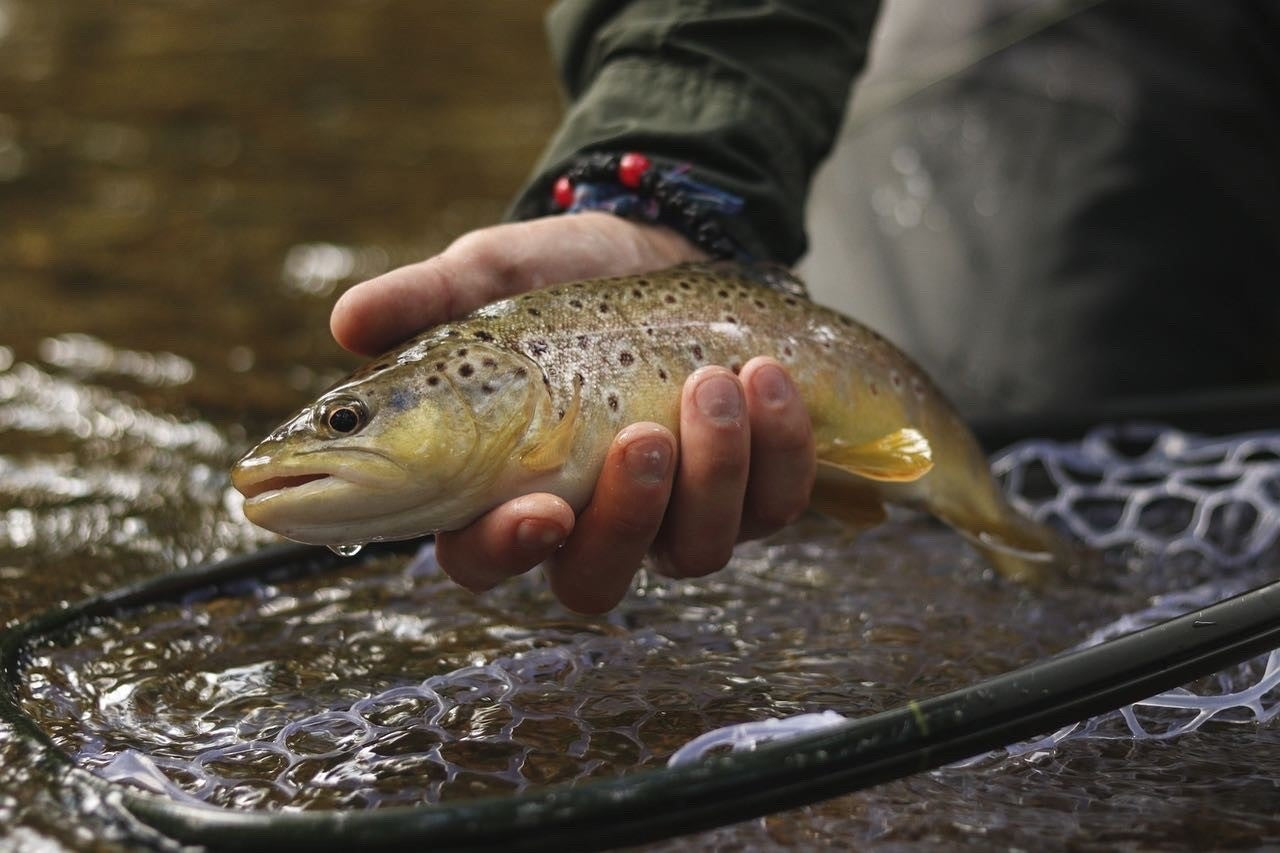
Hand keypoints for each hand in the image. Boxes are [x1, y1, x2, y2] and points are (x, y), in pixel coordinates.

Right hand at [330, 213, 815, 612]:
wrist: (662, 248)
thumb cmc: (562, 275)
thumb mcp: (494, 273)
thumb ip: (427, 298)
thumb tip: (347, 323)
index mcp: (503, 486)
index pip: (484, 557)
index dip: (508, 550)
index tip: (540, 508)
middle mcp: (587, 518)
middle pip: (597, 578)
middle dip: (629, 516)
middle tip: (644, 432)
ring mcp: (671, 515)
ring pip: (694, 550)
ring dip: (714, 470)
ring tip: (718, 378)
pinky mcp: (747, 495)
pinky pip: (772, 508)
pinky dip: (777, 449)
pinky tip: (767, 377)